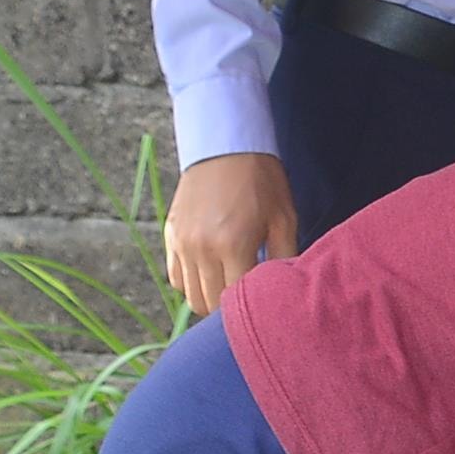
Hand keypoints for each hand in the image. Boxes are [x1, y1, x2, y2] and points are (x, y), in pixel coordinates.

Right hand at [165, 152, 299, 315]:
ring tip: (230, 281)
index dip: (251, 306)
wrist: (226, 147)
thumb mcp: (284, 219)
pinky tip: (211, 269)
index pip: (236, 300)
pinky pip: (175, 277)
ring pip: (190, 296)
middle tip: (247, 293)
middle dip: (230, 306)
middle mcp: (201, 249)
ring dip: (210, 295)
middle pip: (210, 303)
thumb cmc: (263, 183)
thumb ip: (284, 259)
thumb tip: (283, 292)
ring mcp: (182, 243)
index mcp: (233, 246)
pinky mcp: (170, 235)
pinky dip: (191, 281)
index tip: (263, 299)